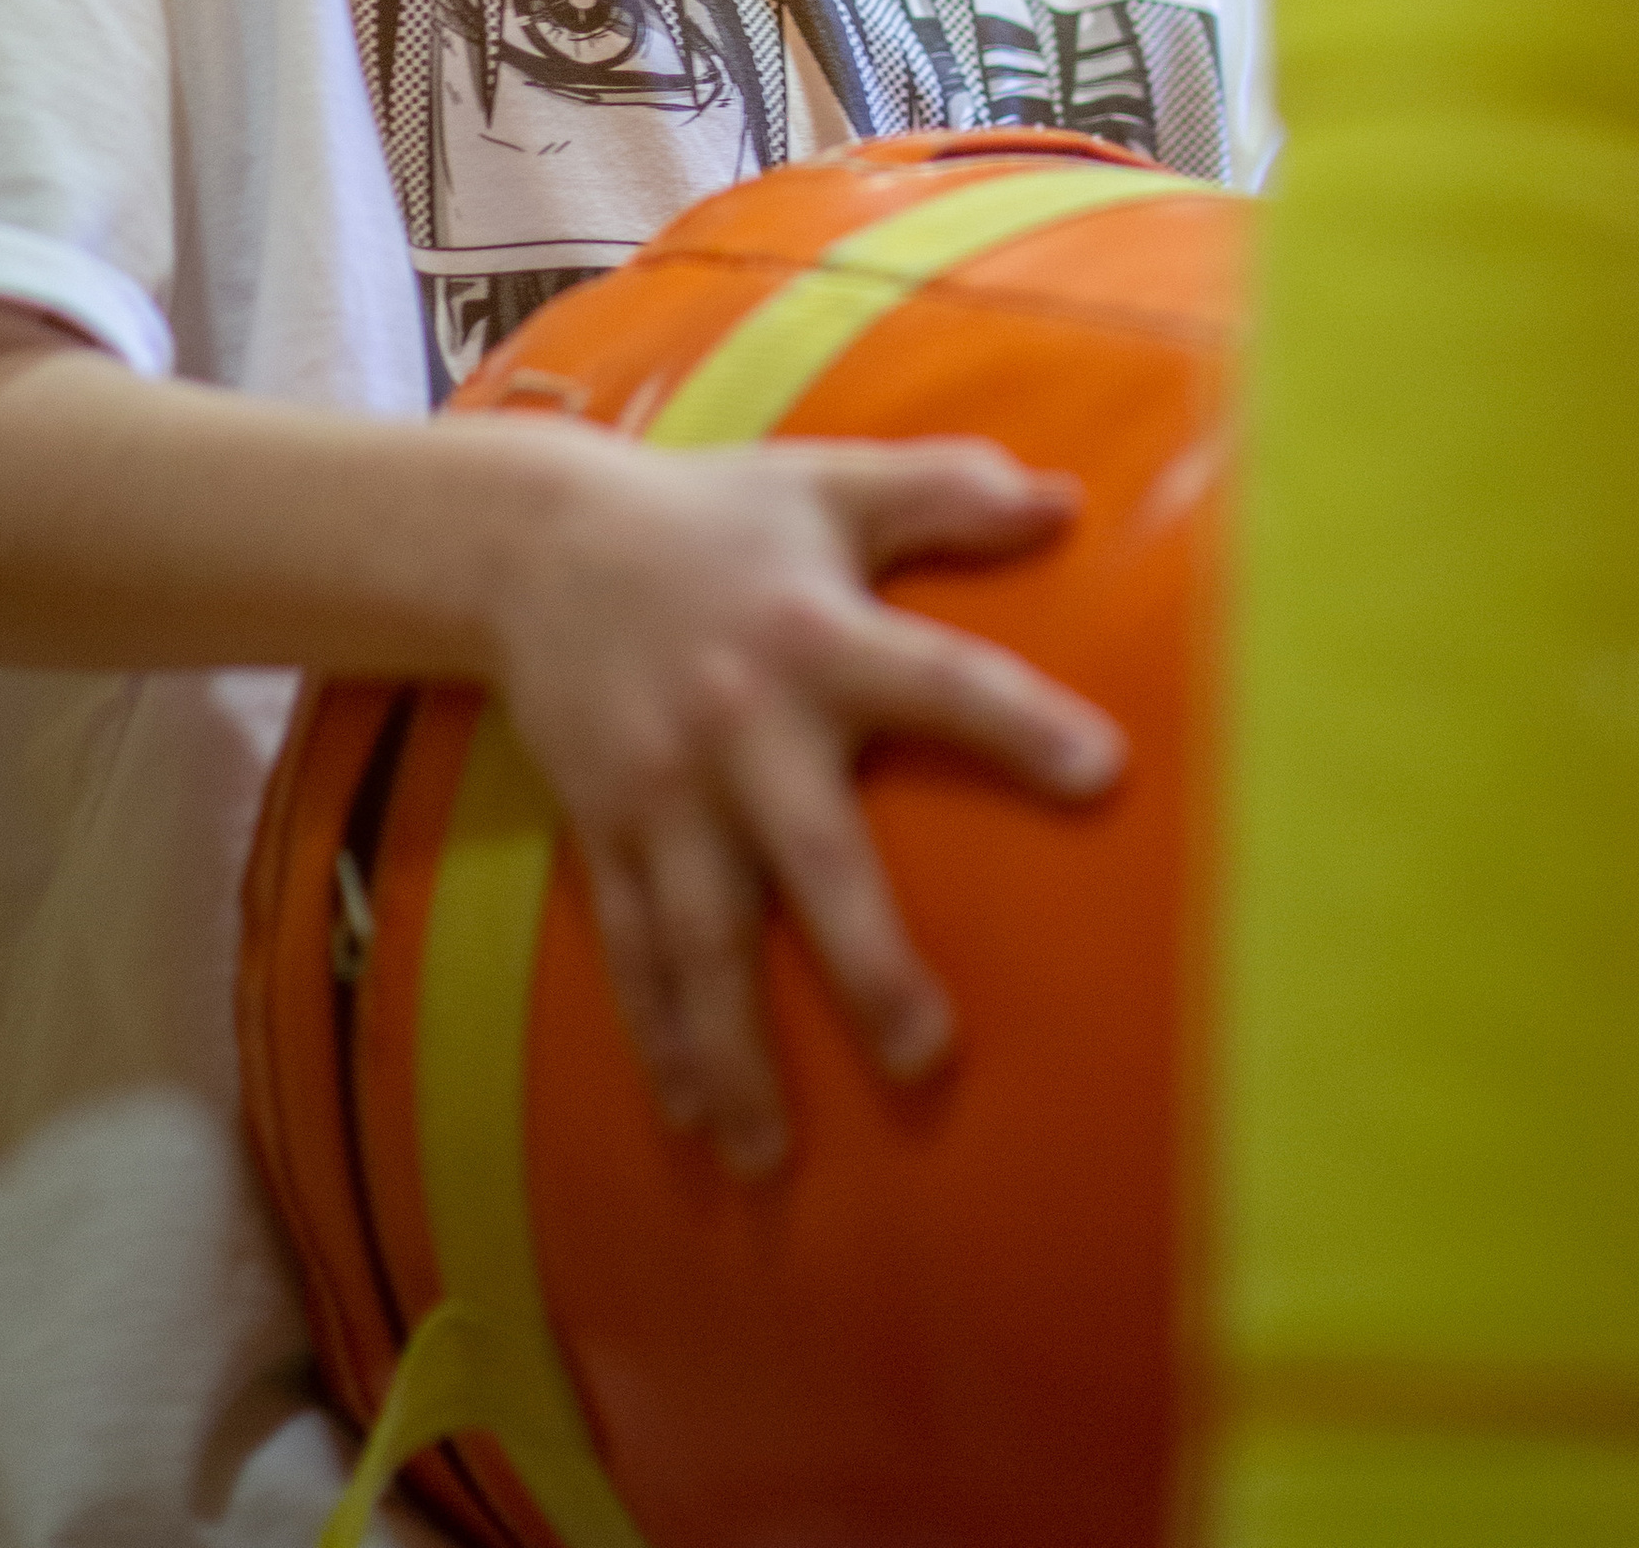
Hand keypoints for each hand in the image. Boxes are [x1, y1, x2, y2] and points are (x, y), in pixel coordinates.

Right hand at [483, 432, 1122, 1180]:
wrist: (533, 542)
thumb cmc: (714, 514)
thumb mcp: (830, 480)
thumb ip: (947, 489)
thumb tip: (1066, 499)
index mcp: (814, 632)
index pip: (936, 678)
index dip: (1017, 723)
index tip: (1106, 772)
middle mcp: (741, 723)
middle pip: (810, 855)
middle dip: (865, 960)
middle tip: (931, 1055)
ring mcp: (662, 791)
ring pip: (702, 937)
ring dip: (735, 1050)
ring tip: (773, 1158)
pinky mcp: (607, 831)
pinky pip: (631, 950)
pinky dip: (658, 1039)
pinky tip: (693, 1121)